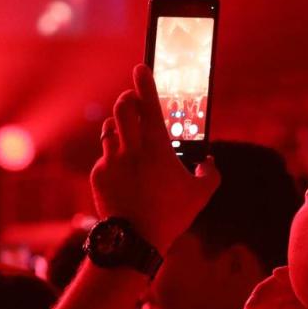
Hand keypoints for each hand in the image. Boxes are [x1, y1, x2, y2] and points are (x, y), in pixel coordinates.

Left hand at [91, 64, 220, 253]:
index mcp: (157, 147)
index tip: (141, 68)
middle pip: (122, 107)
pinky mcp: (98, 174)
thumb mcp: (200, 195)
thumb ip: (209, 173)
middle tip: (133, 101)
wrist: (134, 240)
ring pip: (110, 130)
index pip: (149, 103)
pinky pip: (104, 157)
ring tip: (128, 138)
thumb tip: (208, 163)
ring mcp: (111, 160)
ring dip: (119, 127)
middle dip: (128, 99)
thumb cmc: (171, 215)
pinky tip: (123, 175)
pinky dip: (113, 159)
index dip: (145, 81)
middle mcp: (131, 148)